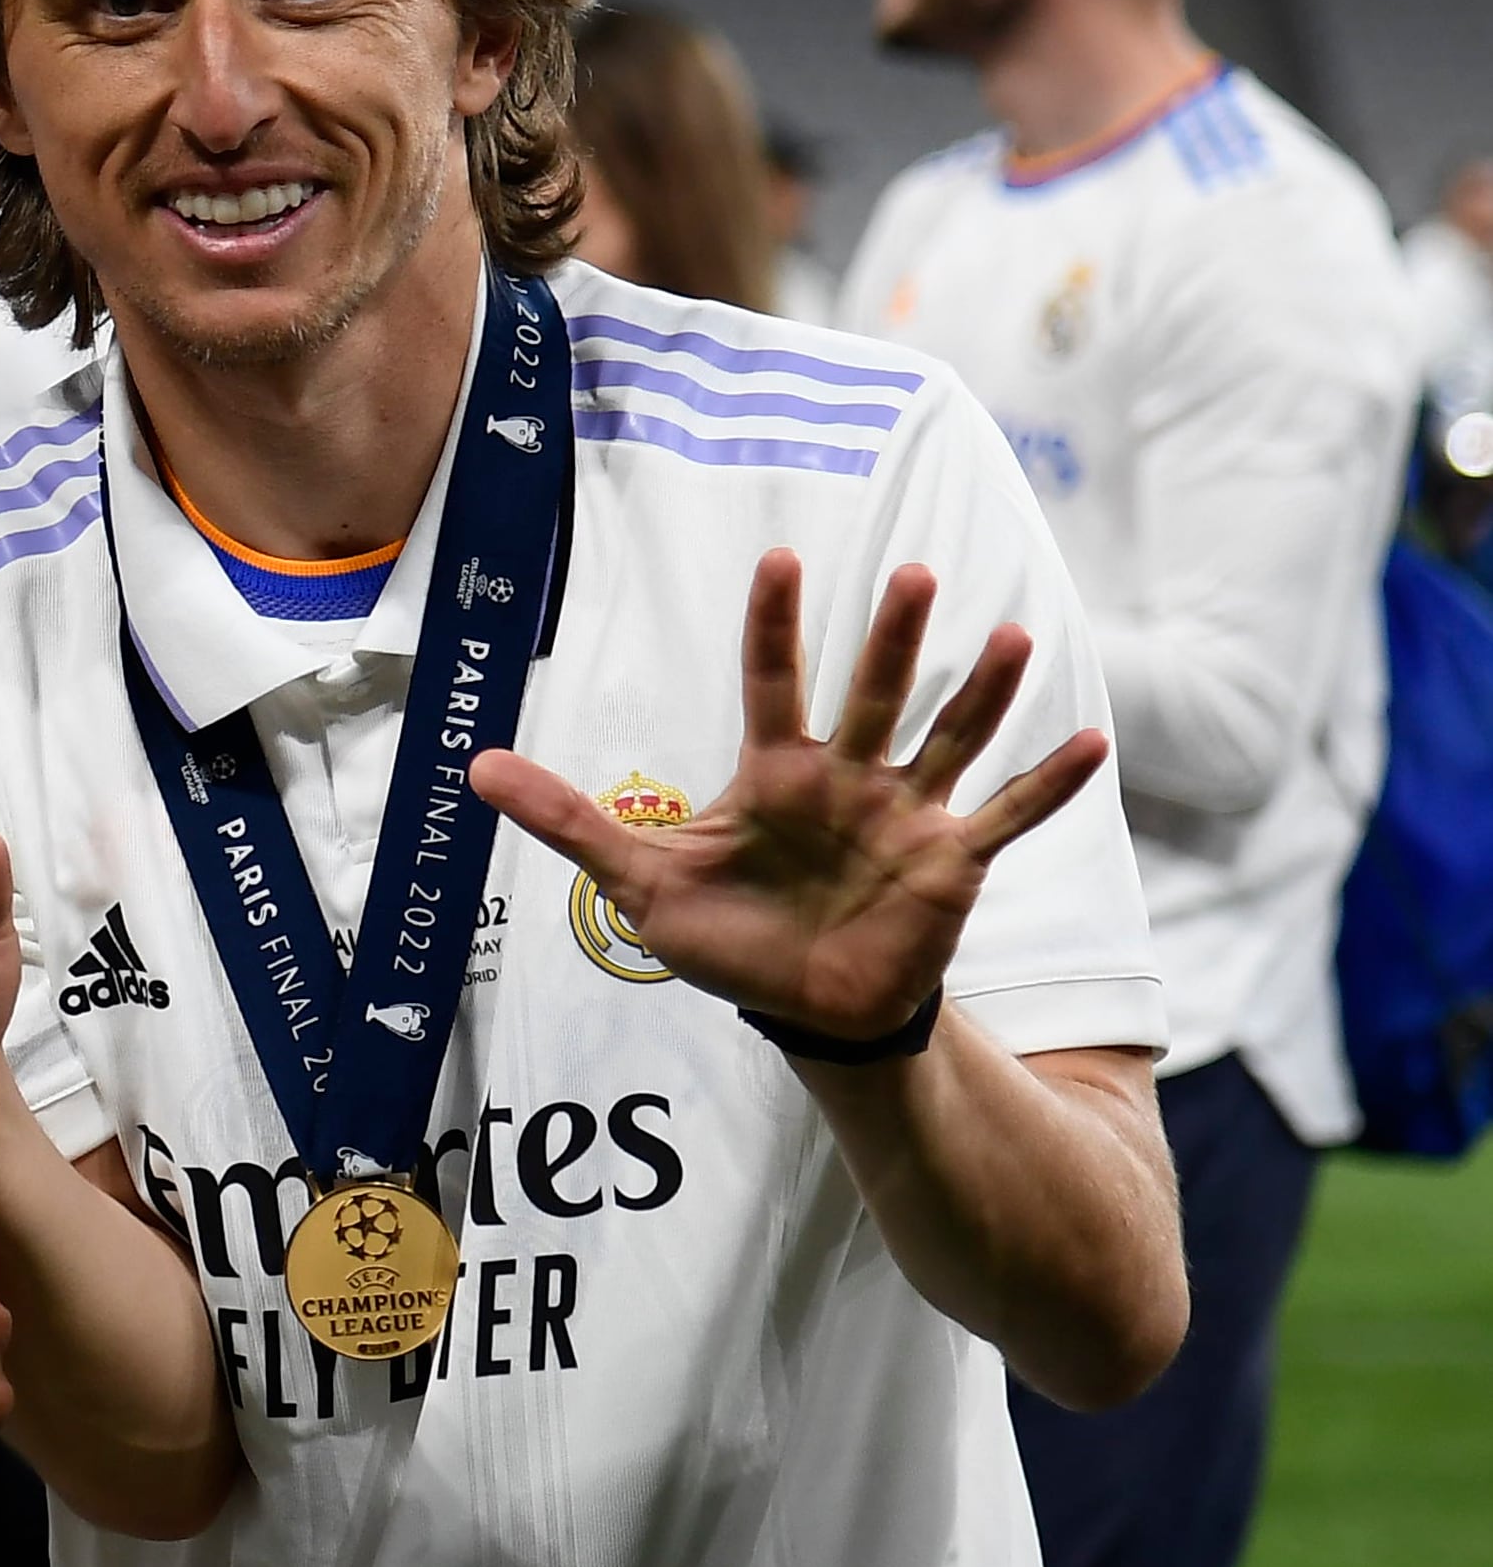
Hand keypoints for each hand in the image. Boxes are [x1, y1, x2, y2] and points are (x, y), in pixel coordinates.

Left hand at [475, 552, 1106, 1043]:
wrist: (802, 1007)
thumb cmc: (724, 937)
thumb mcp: (637, 881)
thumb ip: (569, 819)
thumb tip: (473, 771)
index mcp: (775, 773)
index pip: (771, 681)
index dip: (774, 625)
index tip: (778, 559)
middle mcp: (847, 778)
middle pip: (871, 694)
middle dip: (891, 639)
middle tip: (912, 572)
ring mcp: (905, 815)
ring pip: (948, 739)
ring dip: (982, 693)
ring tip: (1014, 635)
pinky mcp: (951, 864)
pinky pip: (1006, 817)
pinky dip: (1046, 785)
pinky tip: (1093, 743)